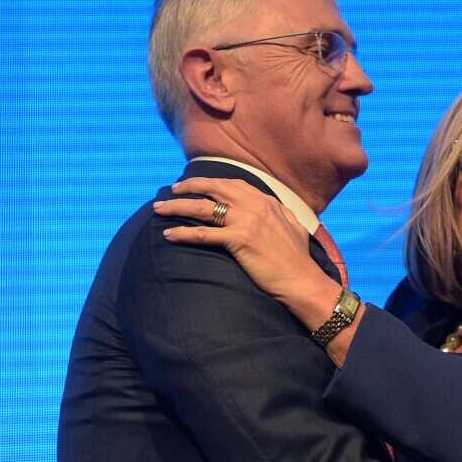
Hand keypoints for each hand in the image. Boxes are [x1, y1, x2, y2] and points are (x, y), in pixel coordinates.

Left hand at [153, 177, 339, 311]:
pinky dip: (183, 233)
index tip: (197, 185)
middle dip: (189, 186)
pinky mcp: (239, 240)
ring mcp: (246, 221)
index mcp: (267, 201)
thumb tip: (275, 210)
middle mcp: (255, 206)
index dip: (211, 182)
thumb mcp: (294, 226)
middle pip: (213, 188)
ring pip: (202, 208)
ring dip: (177, 206)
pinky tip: (168, 235)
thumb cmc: (298, 258)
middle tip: (172, 190)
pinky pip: (203, 234)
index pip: (232, 184)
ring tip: (159, 208)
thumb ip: (280, 214)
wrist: (302, 279)